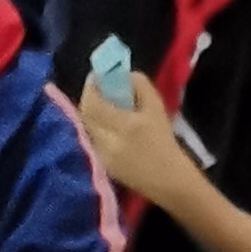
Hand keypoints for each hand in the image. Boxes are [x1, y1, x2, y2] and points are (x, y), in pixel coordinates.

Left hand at [78, 66, 187, 202]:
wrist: (165, 177)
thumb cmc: (163, 139)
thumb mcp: (156, 105)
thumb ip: (139, 84)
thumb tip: (123, 74)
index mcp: (124, 126)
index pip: (93, 104)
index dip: (90, 87)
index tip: (96, 77)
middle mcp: (108, 142)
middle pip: (85, 115)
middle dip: (89, 98)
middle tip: (98, 89)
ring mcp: (102, 156)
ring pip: (86, 128)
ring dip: (91, 113)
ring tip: (103, 105)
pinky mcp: (101, 165)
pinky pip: (92, 140)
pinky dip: (95, 127)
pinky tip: (106, 124)